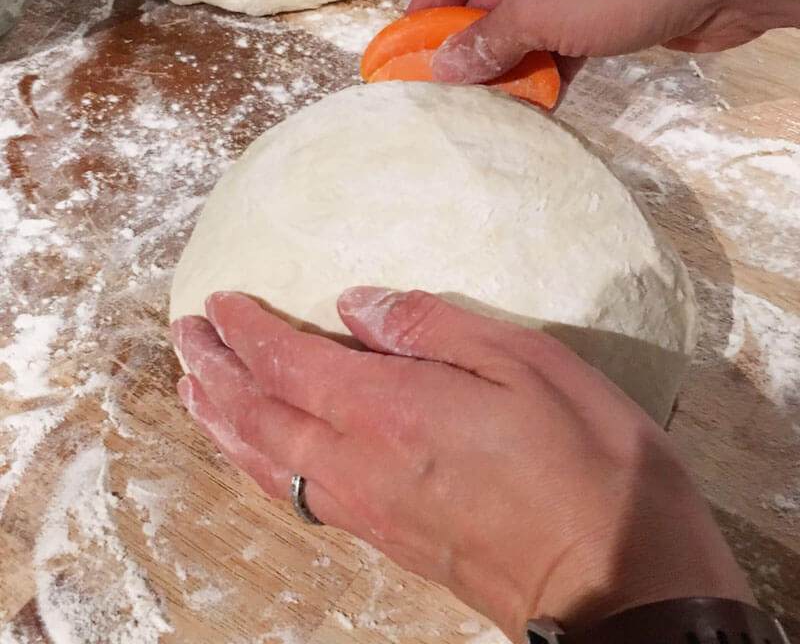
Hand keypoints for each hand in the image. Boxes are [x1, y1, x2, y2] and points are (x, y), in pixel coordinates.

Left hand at [172, 289, 751, 639]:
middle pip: (258, 414)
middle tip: (184, 337)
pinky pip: (295, 494)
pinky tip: (258, 452)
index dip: (245, 330)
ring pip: (264, 461)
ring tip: (194, 390)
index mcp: (389, 410)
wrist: (620, 585)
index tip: (219, 302)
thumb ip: (431, 325)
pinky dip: (258, 463)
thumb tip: (355, 303)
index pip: (288, 362)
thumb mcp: (524, 360)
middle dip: (214, 371)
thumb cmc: (587, 460)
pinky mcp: (386, 539)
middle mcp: (358, 463)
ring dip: (222, 421)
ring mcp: (367, 508)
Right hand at [409, 0, 799, 82]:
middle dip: (470, 50)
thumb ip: (487, 41)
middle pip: (487, 2)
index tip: (407, 62)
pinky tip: (539, 104)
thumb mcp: (539, 7)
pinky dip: (551, 69)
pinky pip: (565, 39)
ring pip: (528, 25)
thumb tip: (446, 67)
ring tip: (490, 111)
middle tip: (450, 99)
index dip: (424, 18)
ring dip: (512, 66)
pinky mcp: (611, 1)